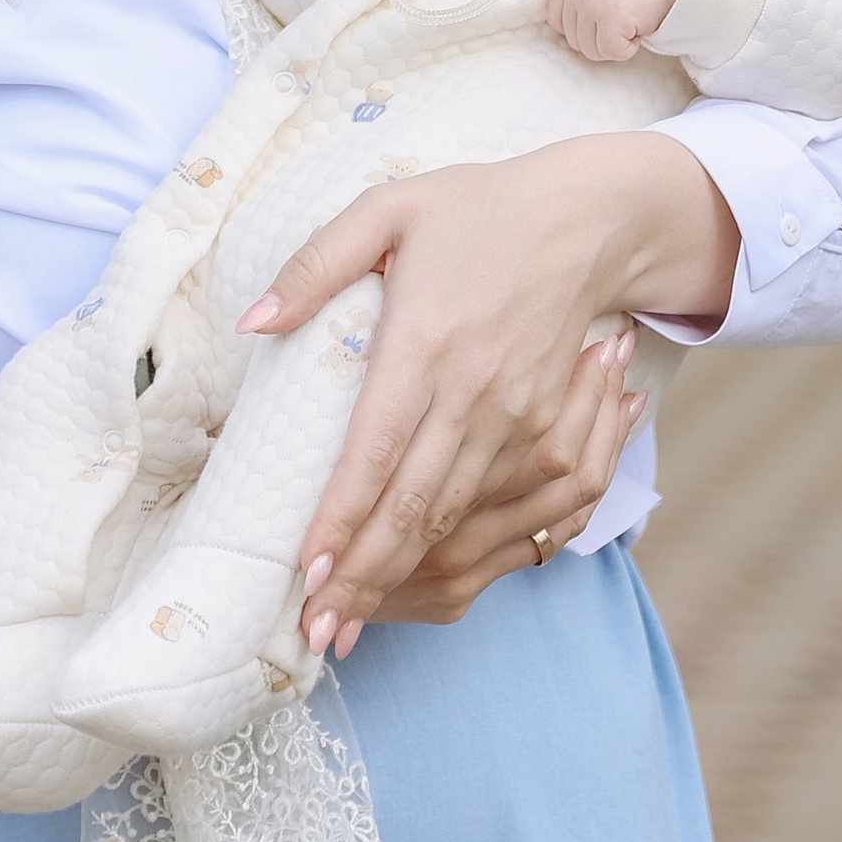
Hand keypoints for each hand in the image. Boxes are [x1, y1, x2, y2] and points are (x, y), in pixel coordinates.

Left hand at [239, 133, 741, 650]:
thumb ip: (315, 265)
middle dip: (361, 577)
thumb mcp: (387, 210)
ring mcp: (514, 419)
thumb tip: (253, 322)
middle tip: (316, 632)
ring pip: (451, 519)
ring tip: (350, 623)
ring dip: (399, 577)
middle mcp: (473, 394)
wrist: (588, 220)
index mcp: (427, 343)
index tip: (301, 572)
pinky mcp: (539, 430)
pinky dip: (450, 553)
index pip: (375, 452)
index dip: (339, 519)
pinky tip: (413, 580)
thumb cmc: (476, 210)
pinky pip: (493, 509)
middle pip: (412, 507)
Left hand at [555, 0, 684, 61]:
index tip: (601, 22)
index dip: (578, 28)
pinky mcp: (610, 18)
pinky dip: (628, 49)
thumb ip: (580, 2)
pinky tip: (638, 28)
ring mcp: (592, 2)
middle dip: (600, 39)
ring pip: (590, 51)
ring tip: (629, 22)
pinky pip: (612, 52)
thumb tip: (568, 37)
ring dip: (614, 45)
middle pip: (573, 41)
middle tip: (622, 21)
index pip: (554, 18)